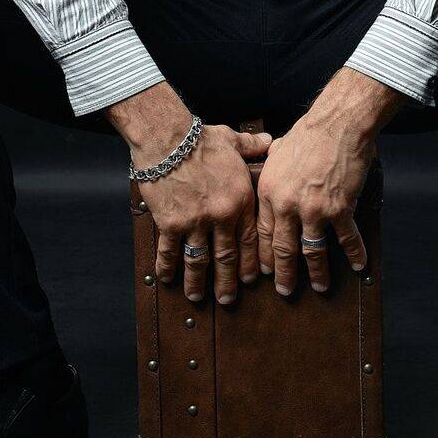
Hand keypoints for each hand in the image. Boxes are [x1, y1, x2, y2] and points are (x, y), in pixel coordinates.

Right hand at [138, 123, 272, 304]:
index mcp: (240, 200)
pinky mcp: (171, 224)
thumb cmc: (201, 138)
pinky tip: (168, 278)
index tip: (250, 279)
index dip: (250, 262)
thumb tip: (269, 141)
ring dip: (199, 282)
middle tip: (227, 300)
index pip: (251, 240)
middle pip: (227, 258)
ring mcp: (196, 223)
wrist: (168, 138)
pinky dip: (168, 267)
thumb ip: (252, 146)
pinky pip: (170, 251)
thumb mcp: (232, 141)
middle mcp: (221, 217)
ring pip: (200, 261)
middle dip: (227, 282)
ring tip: (197, 297)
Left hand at [255, 113, 375, 294]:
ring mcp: (314, 211)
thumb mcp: (278, 151)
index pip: (263, 233)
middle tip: (285, 290)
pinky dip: (354, 254)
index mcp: (269, 192)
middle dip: (283, 274)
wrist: (336, 125)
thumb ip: (270, 167)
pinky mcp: (339, 210)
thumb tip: (267, 164)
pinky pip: (347, 239)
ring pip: (312, 252)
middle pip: (283, 250)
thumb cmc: (308, 134)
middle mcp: (288, 206)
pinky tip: (358, 266)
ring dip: (316, 273)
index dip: (265, 256)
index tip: (265, 270)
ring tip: (319, 287)